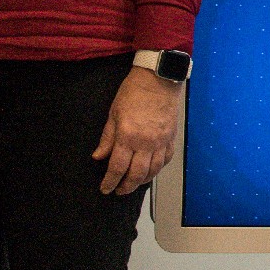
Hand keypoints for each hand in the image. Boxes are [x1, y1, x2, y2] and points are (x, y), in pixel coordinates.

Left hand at [93, 66, 182, 194]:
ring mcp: (161, 142)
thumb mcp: (113, 113)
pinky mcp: (171, 138)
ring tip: (134, 184)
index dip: (110, 182)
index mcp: (128, 136)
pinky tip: (151, 170)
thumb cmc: (134, 92)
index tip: (105, 189)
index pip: (117, 168)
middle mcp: (146, 143)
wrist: (159, 78)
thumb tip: (98, 157)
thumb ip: (107, 138)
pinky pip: (165, 160)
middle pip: (136, 175)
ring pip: (153, 171)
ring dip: (142, 181)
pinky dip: (158, 169)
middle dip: (126, 187)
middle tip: (119, 191)